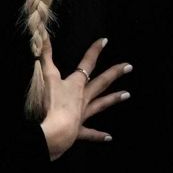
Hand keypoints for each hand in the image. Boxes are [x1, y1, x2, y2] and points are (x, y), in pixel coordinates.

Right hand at [39, 37, 131, 159]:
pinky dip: (98, 135)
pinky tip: (109, 137)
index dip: (94, 51)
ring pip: (101, 104)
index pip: (87, 63)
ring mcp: (83, 114)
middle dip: (114, 73)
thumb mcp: (47, 77)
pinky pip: (90, 133)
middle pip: (101, 82)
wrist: (56, 130)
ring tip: (127, 95)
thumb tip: (43, 35)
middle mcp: (83, 97)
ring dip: (113, 99)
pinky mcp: (78, 130)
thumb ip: (46, 56)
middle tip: (129, 66)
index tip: (105, 41)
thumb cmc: (52, 103)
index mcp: (76, 84)